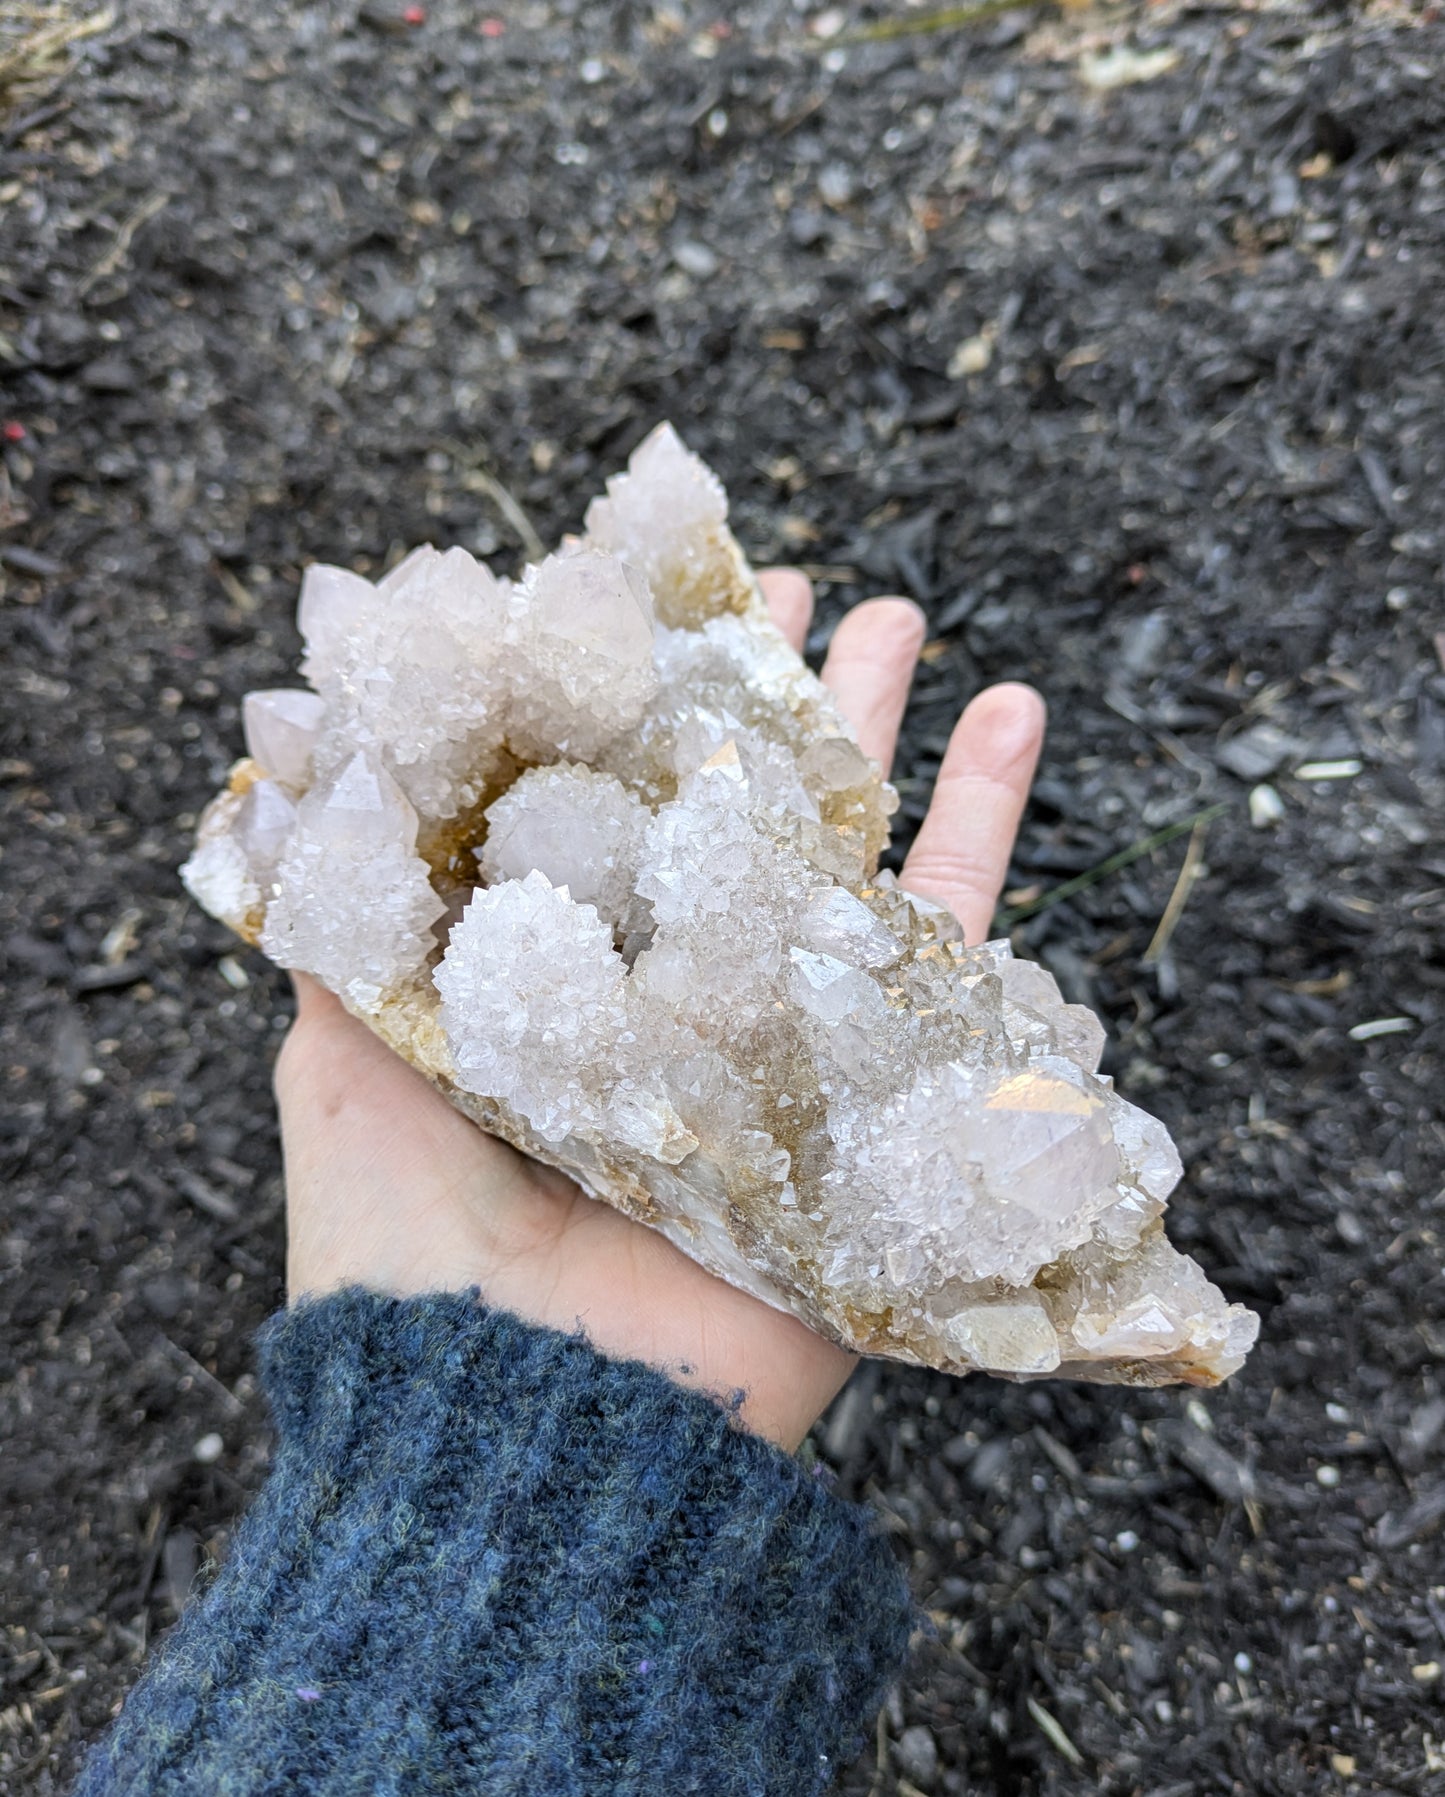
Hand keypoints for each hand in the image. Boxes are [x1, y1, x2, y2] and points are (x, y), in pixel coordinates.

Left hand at [275, 571, 1044, 1448]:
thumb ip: (339, 924)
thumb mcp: (339, 1063)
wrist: (525, 1419)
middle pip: (738, 817)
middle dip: (770, 700)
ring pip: (852, 859)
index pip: (617, 808)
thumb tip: (307, 773)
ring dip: (889, 737)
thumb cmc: (409, 1251)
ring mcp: (784, 1047)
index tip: (648, 600)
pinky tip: (1014, 722)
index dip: (634, 705)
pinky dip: (987, 836)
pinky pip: (952, 956)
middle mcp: (678, 1004)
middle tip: (802, 588)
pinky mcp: (874, 1100)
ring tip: (907, 619)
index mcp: (566, 984)